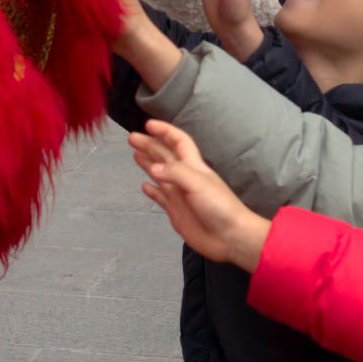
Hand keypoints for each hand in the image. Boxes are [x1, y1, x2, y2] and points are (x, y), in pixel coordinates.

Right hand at [129, 119, 270, 270]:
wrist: (230, 237)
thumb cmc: (218, 206)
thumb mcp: (198, 183)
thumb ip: (175, 173)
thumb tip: (152, 168)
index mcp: (193, 166)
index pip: (178, 142)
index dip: (165, 131)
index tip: (149, 124)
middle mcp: (185, 177)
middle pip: (165, 156)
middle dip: (150, 145)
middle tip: (132, 138)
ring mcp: (180, 195)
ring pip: (160, 175)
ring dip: (149, 163)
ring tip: (135, 154)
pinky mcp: (176, 212)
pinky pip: (161, 197)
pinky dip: (152, 191)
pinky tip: (144, 186)